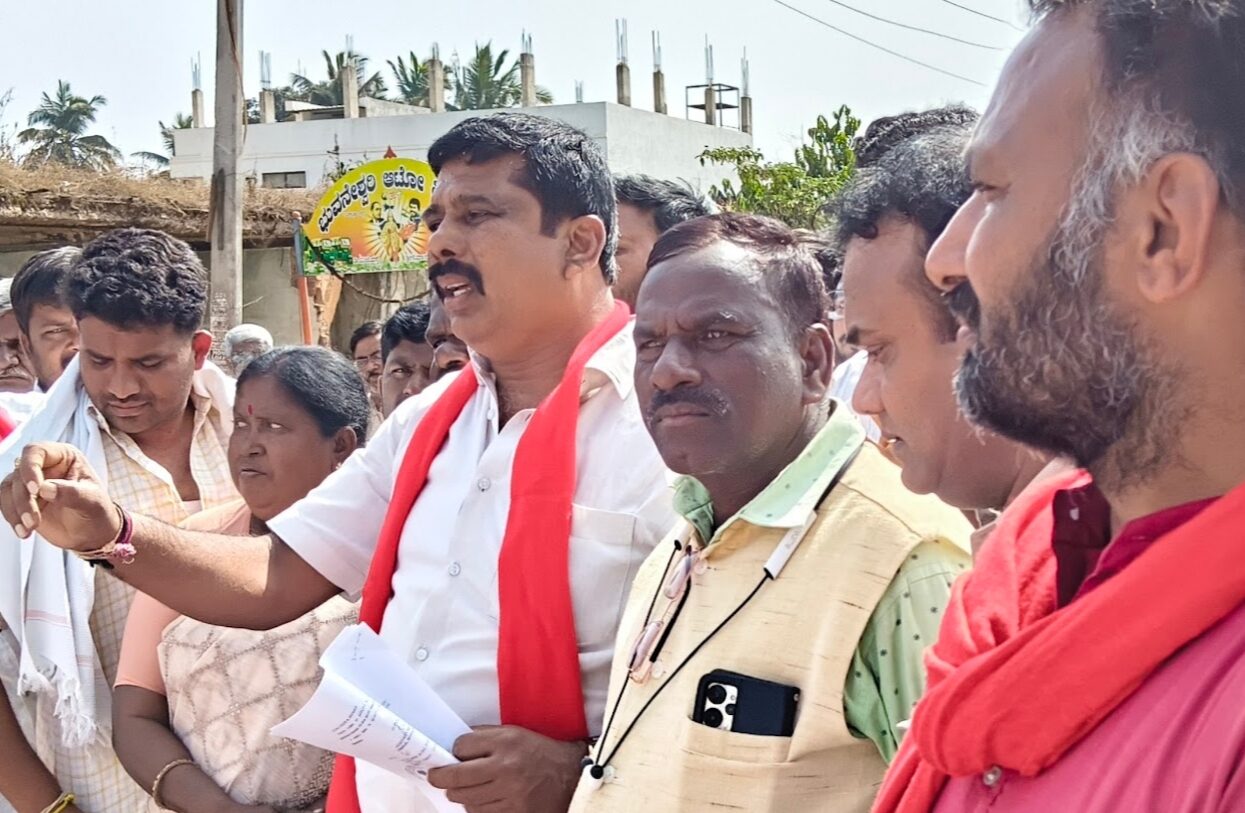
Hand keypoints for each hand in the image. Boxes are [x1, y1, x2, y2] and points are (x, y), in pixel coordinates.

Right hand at [0, 442, 119, 550]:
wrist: (92, 533)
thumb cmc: (97, 512)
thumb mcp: (92, 501)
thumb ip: (71, 493)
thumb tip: (45, 489)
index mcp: (64, 457)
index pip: (37, 451)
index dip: (30, 467)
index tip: (36, 489)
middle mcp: (44, 466)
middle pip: (19, 473)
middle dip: (24, 499)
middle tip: (34, 520)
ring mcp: (30, 483)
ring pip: (8, 489)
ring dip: (15, 510)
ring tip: (30, 528)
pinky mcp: (22, 500)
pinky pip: (6, 504)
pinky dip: (12, 518)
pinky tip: (23, 532)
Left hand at [426, 726, 586, 812]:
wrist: (571, 776)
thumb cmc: (540, 752)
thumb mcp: (514, 733)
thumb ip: (485, 736)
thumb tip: (455, 745)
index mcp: (506, 742)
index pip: (461, 746)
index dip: (452, 751)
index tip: (451, 755)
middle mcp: (506, 767)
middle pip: (456, 776)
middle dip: (441, 777)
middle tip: (437, 777)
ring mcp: (510, 792)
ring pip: (465, 798)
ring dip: (459, 794)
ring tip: (463, 788)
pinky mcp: (514, 812)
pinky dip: (475, 807)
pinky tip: (482, 799)